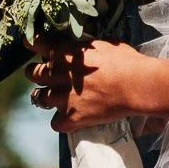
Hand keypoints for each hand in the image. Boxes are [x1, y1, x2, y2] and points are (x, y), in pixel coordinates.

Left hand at [25, 37, 151, 132]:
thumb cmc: (125, 60)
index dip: (35, 45)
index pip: (37, 43)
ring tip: (59, 98)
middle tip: (45, 76)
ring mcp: (62, 97)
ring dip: (48, 98)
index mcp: (64, 52)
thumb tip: (82, 46)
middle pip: (32, 73)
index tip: (35, 47)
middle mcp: (57, 73)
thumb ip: (85, 47)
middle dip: (36, 73)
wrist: (136, 85)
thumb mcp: (103, 44)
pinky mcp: (71, 117)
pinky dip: (61, 122)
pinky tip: (70, 118)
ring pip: (40, 98)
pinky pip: (55, 123)